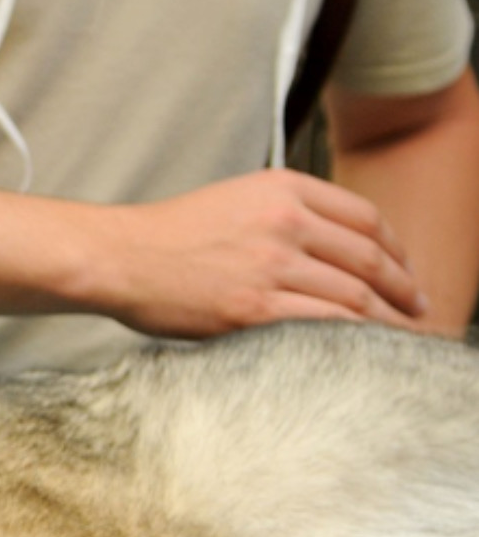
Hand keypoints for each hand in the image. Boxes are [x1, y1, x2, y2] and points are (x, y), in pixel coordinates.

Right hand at [95, 169, 427, 336]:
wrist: (118, 257)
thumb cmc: (167, 236)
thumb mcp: (233, 199)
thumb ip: (283, 212)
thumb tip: (328, 246)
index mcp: (281, 188)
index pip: (364, 216)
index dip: (396, 247)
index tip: (405, 268)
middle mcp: (284, 221)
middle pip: (369, 257)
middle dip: (403, 286)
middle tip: (418, 306)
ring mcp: (271, 265)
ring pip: (355, 294)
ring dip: (386, 318)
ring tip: (400, 334)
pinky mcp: (255, 308)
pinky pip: (326, 324)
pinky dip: (355, 338)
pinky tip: (364, 347)